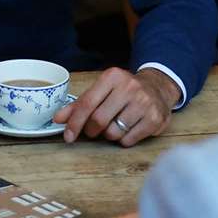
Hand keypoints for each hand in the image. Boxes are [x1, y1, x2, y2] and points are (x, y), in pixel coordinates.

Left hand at [53, 66, 178, 146]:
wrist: (158, 88)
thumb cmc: (124, 91)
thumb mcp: (103, 90)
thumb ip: (80, 104)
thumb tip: (58, 119)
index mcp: (112, 77)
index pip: (87, 103)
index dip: (75, 122)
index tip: (68, 136)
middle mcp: (129, 87)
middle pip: (98, 120)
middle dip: (91, 130)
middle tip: (93, 130)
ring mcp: (144, 103)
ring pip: (113, 133)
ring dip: (109, 135)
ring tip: (115, 125)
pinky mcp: (155, 119)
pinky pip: (128, 140)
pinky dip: (123, 139)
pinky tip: (128, 128)